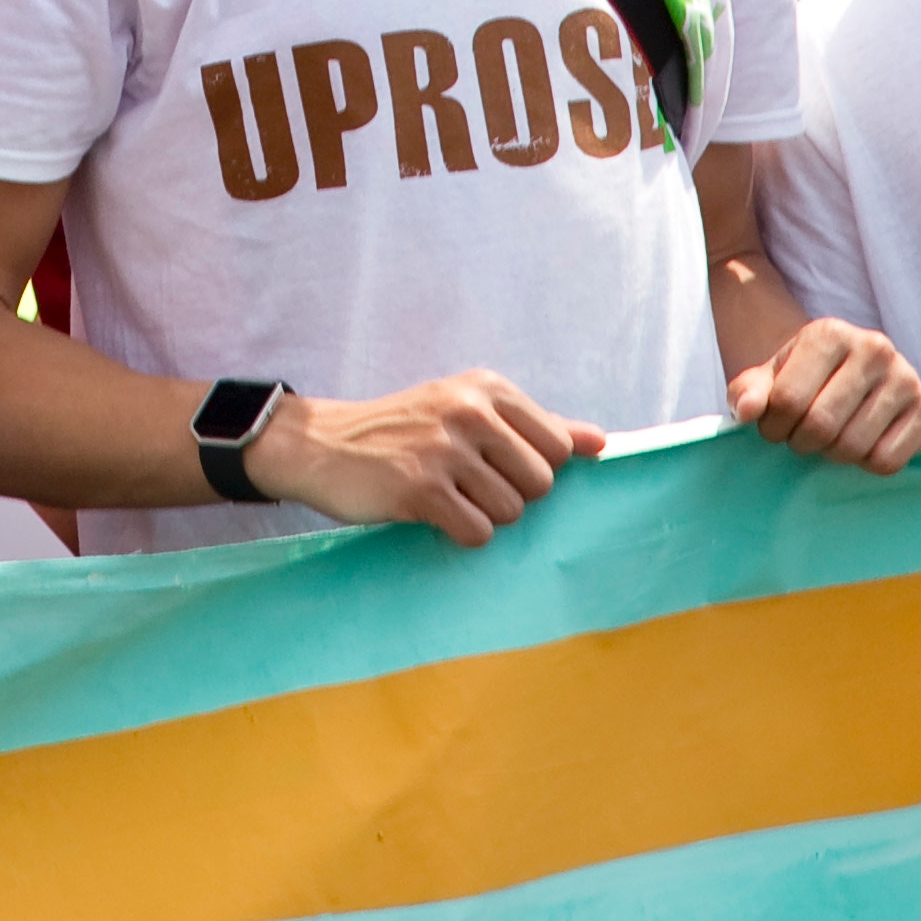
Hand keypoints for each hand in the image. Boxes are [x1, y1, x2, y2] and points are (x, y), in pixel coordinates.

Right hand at [238, 371, 601, 544]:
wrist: (320, 444)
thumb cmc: (402, 431)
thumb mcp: (467, 409)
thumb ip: (536, 425)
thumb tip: (601, 442)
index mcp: (487, 387)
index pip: (559, 447)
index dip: (534, 469)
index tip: (497, 467)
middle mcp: (469, 411)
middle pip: (541, 483)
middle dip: (510, 495)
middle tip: (466, 484)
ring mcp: (445, 449)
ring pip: (511, 512)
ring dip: (482, 516)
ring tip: (445, 495)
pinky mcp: (421, 489)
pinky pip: (477, 533)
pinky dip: (459, 533)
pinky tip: (430, 513)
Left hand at [728, 318, 920, 473]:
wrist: (858, 378)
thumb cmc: (807, 380)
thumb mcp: (771, 378)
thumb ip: (749, 391)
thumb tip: (746, 411)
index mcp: (830, 332)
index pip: (788, 400)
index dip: (773, 427)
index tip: (774, 428)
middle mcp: (874, 347)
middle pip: (821, 425)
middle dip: (802, 443)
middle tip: (801, 438)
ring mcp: (906, 376)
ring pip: (854, 446)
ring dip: (833, 456)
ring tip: (830, 439)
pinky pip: (887, 461)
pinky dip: (867, 465)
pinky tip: (862, 444)